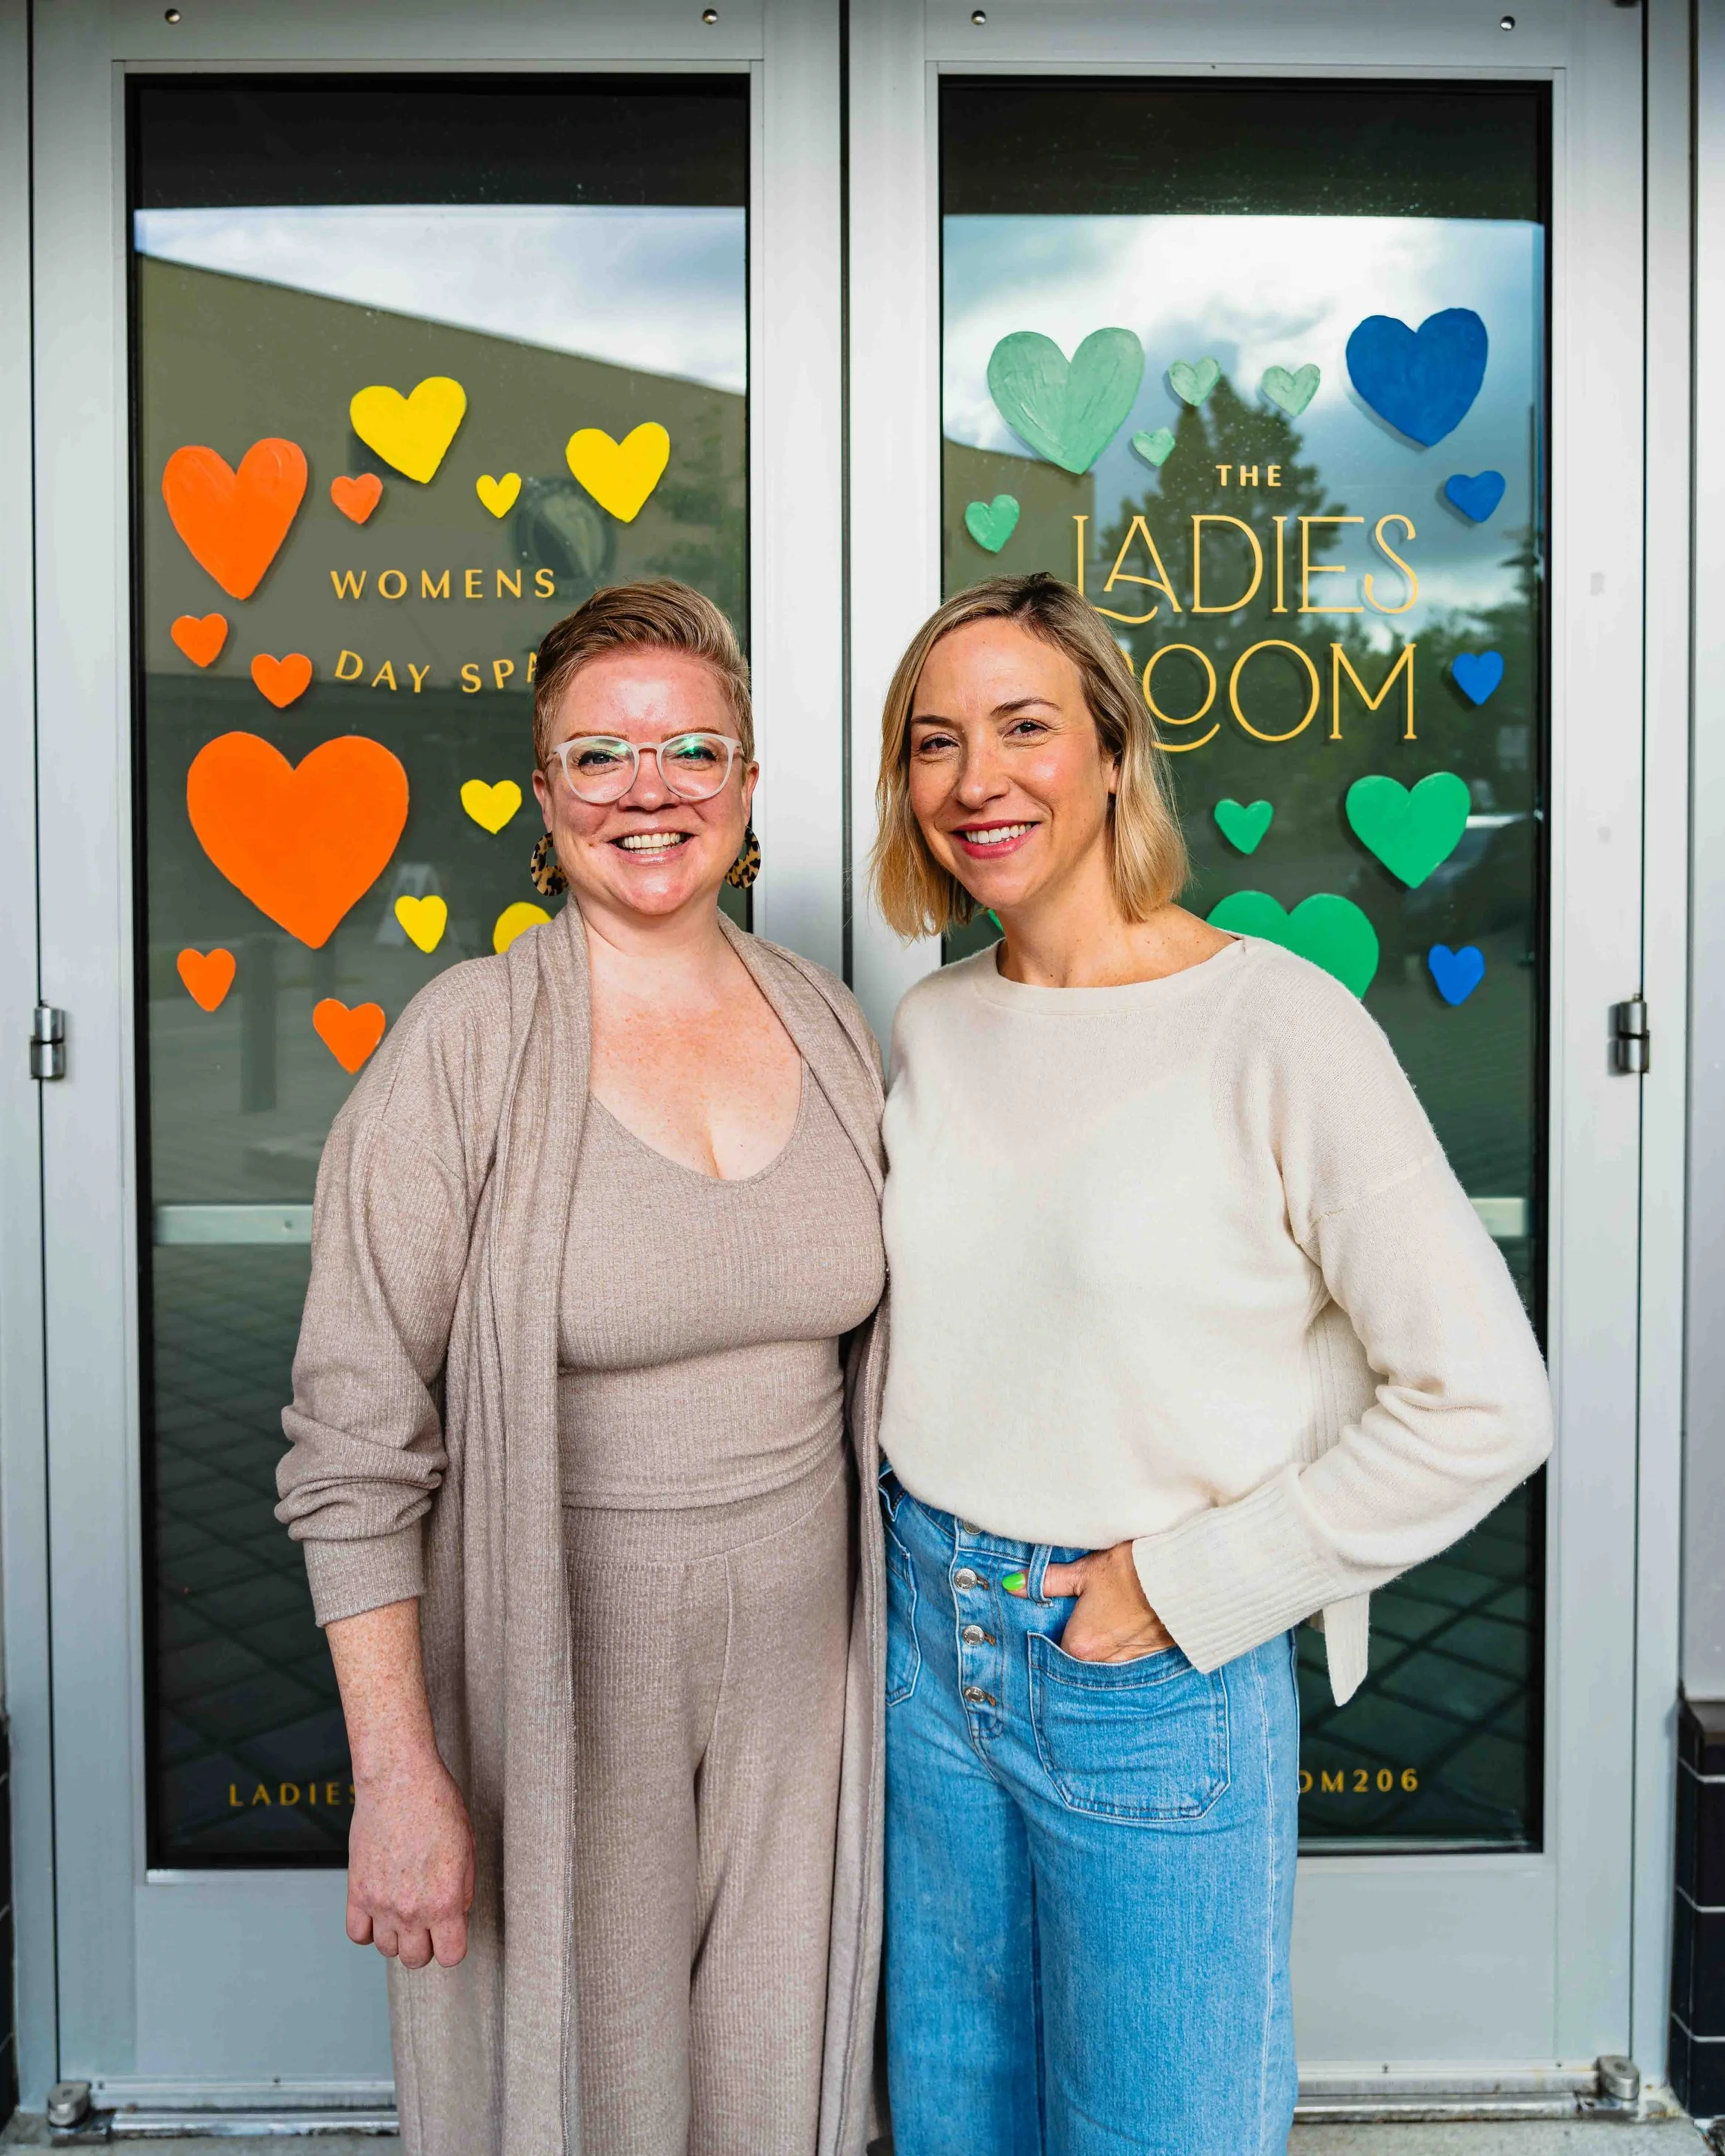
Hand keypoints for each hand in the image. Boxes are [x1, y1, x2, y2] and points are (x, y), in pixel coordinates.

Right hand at [346, 1755, 474, 1969]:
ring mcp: (381, 1904)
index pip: (450, 1955)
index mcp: (445, 1901)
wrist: (399, 1780)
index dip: (452, 1944)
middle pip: (415, 1959)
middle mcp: (411, 1909)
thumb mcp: (468, 1848)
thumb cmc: (436, 1804)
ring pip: (387, 1949)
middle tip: (428, 1922)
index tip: (451, 1932)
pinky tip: (379, 1911)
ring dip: (397, 1936)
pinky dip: (367, 1929)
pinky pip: (357, 1934)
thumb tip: (455, 1914)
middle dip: (425, 1944)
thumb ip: (462, 1890)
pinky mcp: (357, 1891)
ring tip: (404, 1911)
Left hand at [1007, 1539, 1174, 1663]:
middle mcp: (1104, 1663)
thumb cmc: (1134, 1571)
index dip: (1052, 1631)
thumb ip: (1047, 1581)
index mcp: (1081, 1646)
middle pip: (1080, 1657)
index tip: (1055, 1616)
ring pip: (1104, 1657)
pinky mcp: (1153, 1657)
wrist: (1186, 1576)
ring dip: (1102, 1641)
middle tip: (1081, 1612)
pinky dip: (1123, 1642)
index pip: (1053, 1649)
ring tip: (1105, 1614)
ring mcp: (1131, 1662)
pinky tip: (1125, 1621)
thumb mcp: (1086, 1571)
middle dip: (1078, 1637)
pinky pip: (1128, 1656)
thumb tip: (1013, 1583)